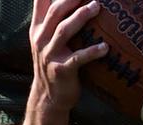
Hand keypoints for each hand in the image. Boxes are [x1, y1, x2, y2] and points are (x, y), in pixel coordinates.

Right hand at [29, 0, 108, 114]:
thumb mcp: (47, 43)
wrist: (48, 98)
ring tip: (96, 7)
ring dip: (80, 17)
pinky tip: (104, 47)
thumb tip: (75, 6)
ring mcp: (50, 55)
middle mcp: (41, 40)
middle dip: (71, 0)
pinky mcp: (62, 70)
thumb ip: (53, 23)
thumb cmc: (54, 65)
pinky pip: (78, 58)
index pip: (40, 3)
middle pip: (54, 12)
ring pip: (63, 30)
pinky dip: (92, 51)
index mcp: (37, 30)